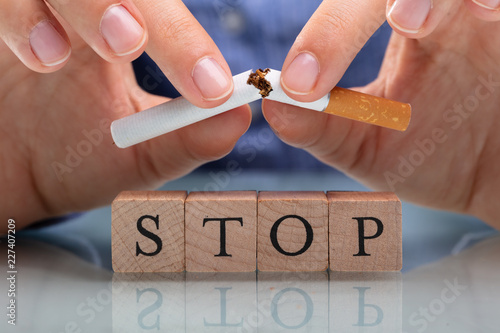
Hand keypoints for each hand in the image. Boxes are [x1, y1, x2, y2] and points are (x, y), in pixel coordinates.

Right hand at [0, 0, 250, 231]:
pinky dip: (24, 16)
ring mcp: (41, 8)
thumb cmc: (77, 157)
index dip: (187, 40)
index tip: (211, 88)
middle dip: (142, 13)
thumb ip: (185, 140)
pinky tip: (44, 56)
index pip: (164, 16)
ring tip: (102, 48)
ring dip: (89, 4)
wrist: (11, 174)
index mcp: (129, 34)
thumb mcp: (139, 156)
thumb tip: (239, 119)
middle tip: (140, 46)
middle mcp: (88, 13)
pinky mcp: (1, 17)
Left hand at [263, 0, 499, 227]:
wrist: (495, 177)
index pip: (348, 11)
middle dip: (350, 17)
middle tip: (334, 58)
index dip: (323, 38)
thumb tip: (273, 107)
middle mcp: (436, 13)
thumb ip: (321, 128)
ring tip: (409, 21)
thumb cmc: (433, 154)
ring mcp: (478, 17)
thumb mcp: (367, 145)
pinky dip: (488, 0)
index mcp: (400, 32)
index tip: (299, 82)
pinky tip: (484, 13)